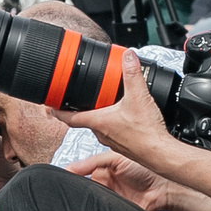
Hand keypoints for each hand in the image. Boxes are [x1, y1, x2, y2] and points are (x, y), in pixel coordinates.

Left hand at [56, 50, 175, 164]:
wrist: (159, 153)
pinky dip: (113, 122)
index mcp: (99, 121)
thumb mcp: (138, 96)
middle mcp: (102, 133)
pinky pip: (112, 131)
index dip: (57, 110)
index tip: (50, 105)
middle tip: (77, 98)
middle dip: (79, 109)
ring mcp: (112, 140)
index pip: (69, 117)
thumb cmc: (146, 133)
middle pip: (83, 120)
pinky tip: (124, 116)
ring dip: (97, 115)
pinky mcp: (124, 145)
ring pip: (98, 126)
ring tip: (103, 103)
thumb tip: (127, 57)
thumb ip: (132, 74)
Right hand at [65, 149, 183, 210]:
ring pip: (90, 202)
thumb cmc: (145, 169)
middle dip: (76, 190)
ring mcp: (108, 199)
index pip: (80, 173)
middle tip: (70, 190)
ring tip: (83, 198)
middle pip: (82, 189)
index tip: (61, 178)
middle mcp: (103, 185)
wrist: (164, 188)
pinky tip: (94, 209)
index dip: (70, 176)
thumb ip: (93, 162)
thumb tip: (71, 168)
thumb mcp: (116, 159)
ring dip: (86, 201)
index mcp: (101, 170)